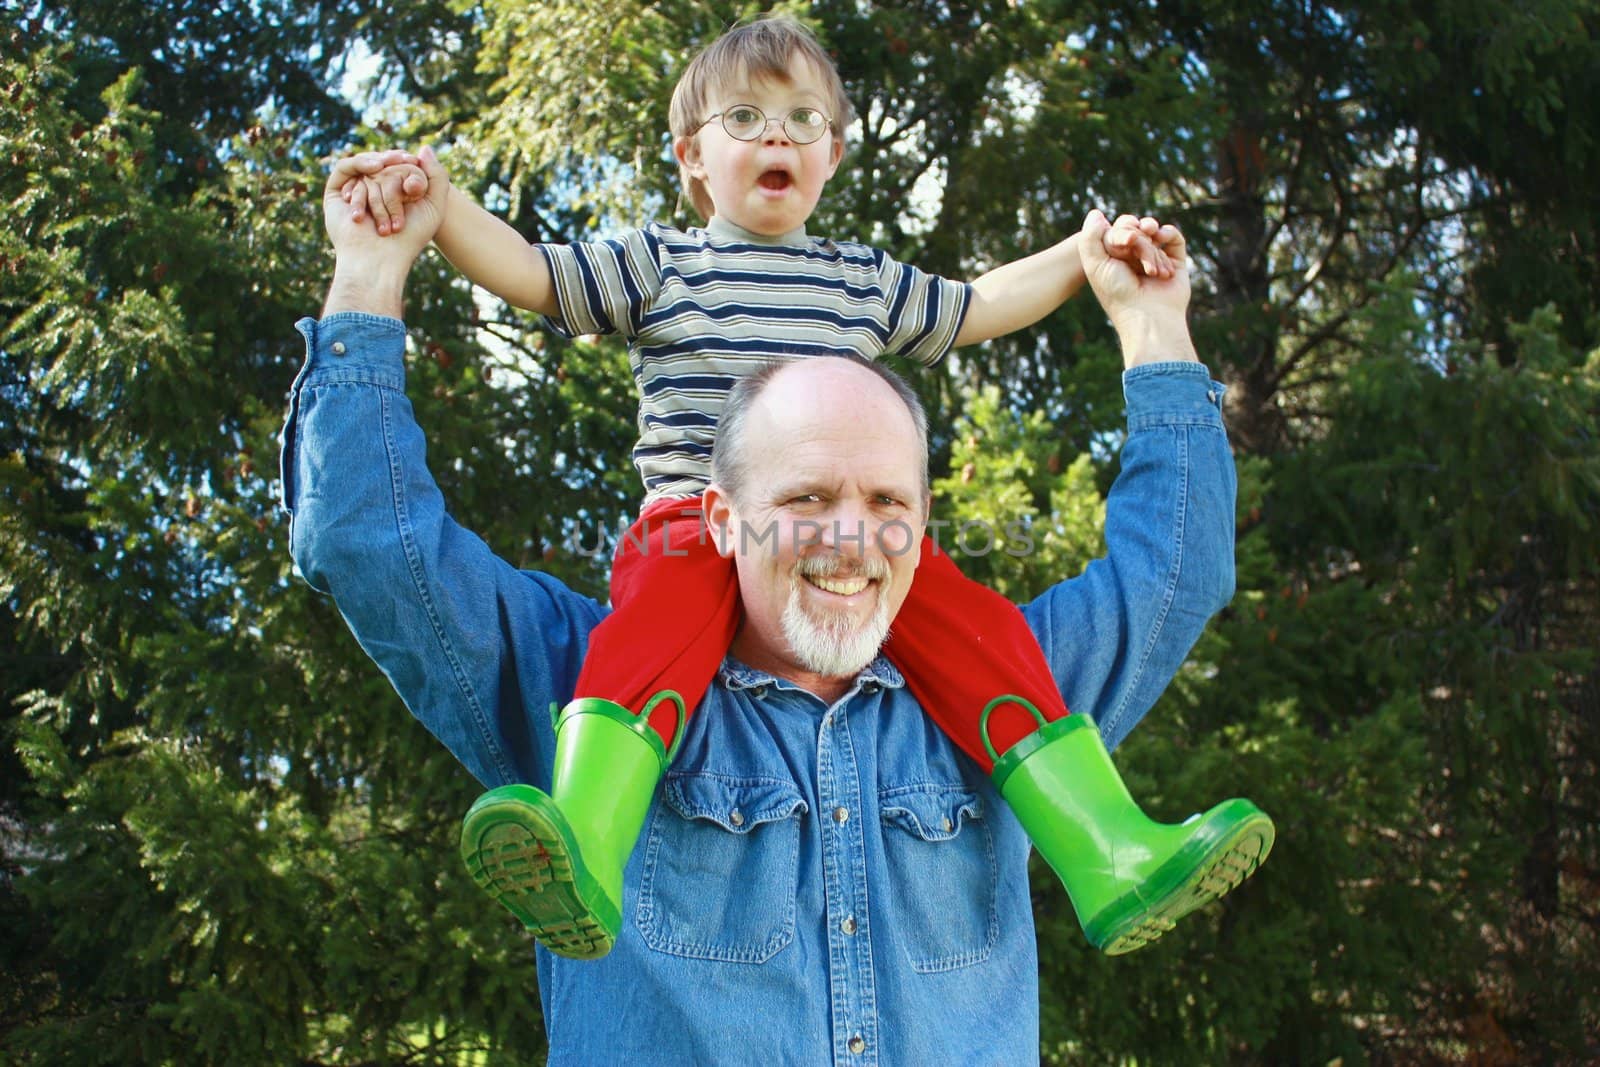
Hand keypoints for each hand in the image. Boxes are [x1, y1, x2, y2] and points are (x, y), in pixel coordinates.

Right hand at [322, 147, 446, 264]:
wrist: (381, 259)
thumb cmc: (409, 239)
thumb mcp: (434, 206)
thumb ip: (437, 176)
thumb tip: (424, 148)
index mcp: (395, 192)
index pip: (401, 164)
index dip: (407, 164)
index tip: (415, 178)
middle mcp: (374, 190)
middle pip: (385, 165)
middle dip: (396, 180)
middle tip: (407, 196)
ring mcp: (355, 190)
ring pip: (368, 170)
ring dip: (382, 191)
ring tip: (390, 213)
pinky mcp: (335, 193)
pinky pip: (346, 167)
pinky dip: (359, 164)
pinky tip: (373, 170)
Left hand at [1079, 210, 1196, 364]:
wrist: (1148, 315)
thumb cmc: (1118, 293)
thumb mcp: (1095, 265)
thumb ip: (1090, 238)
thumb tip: (1096, 213)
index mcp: (1113, 259)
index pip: (1117, 229)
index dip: (1121, 230)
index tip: (1124, 242)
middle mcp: (1134, 259)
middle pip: (1135, 229)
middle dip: (1136, 237)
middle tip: (1135, 248)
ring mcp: (1155, 260)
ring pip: (1153, 235)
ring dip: (1150, 247)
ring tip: (1150, 268)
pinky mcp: (1176, 263)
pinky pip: (1173, 237)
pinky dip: (1168, 233)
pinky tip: (1162, 237)